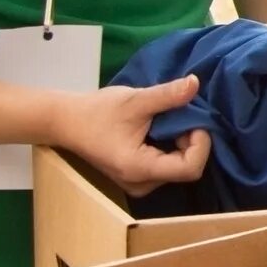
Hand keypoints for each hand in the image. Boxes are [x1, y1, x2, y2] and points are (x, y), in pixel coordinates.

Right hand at [48, 77, 210, 196]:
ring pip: (178, 167)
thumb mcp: (135, 100)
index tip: (193, 121)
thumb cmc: (97, 111)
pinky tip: (161, 129)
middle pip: (186, 168)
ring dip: (182, 143)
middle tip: (180, 116)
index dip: (200, 144)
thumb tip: (195, 83)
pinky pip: (167, 166)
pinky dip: (172, 147)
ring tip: (167, 120)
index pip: (190, 168)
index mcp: (139, 169)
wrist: (66, 122)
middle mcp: (142, 184)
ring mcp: (139, 184)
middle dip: (191, 141)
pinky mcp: (138, 178)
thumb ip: (167, 95)